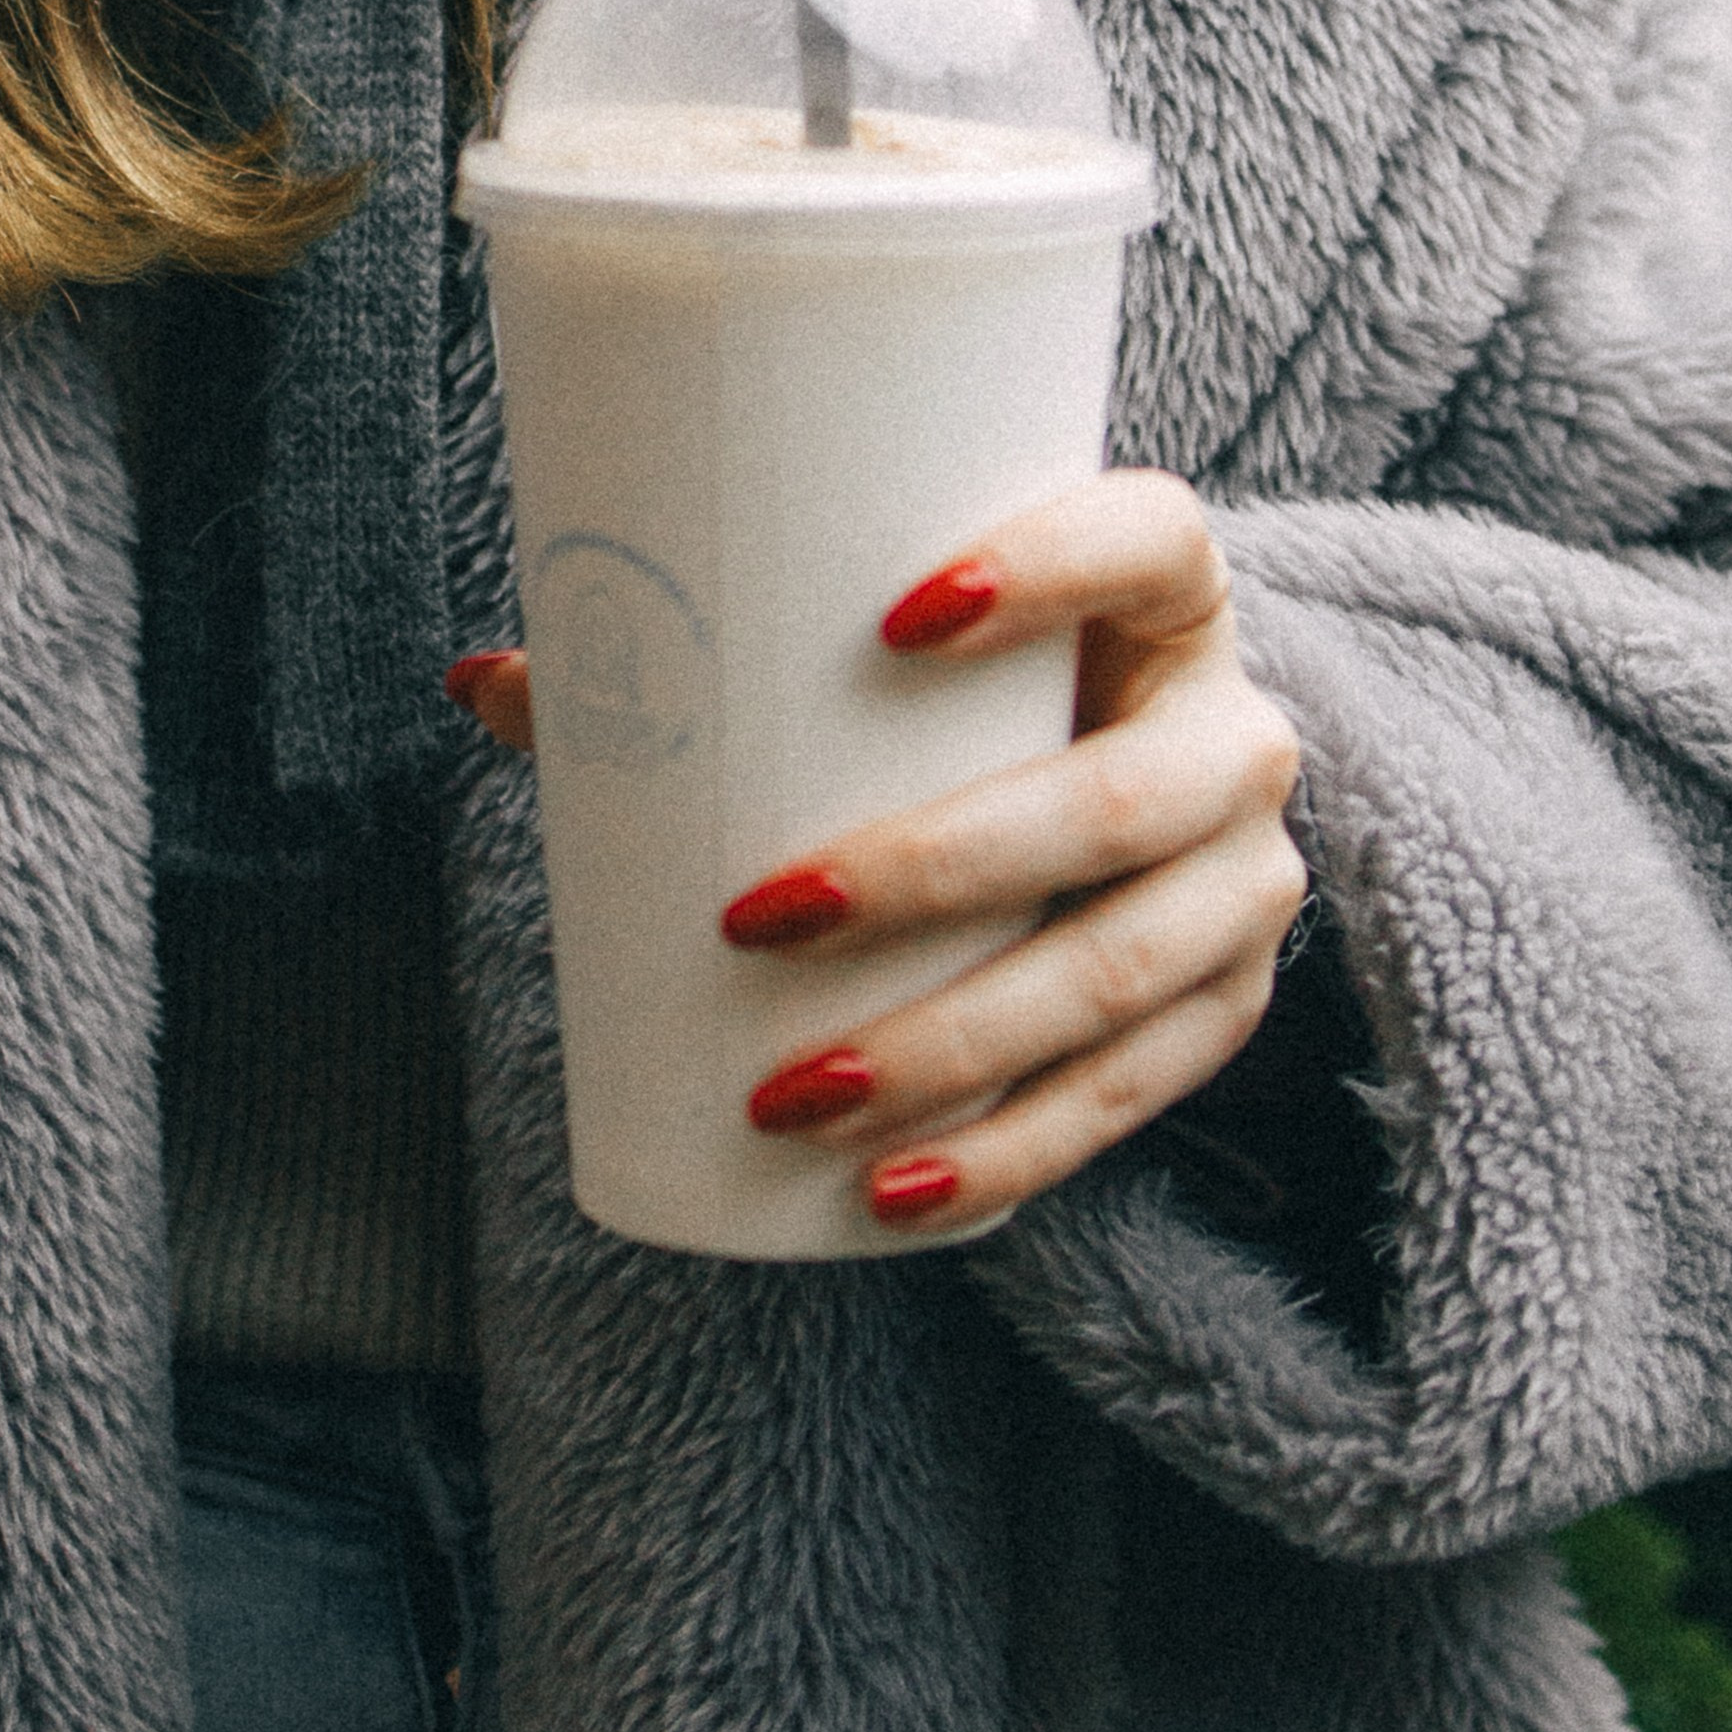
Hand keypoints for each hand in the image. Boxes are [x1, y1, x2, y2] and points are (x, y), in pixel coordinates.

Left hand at [447, 469, 1307, 1235]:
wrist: (1123, 768)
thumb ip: (703, 653)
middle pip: (1118, 798)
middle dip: (939, 869)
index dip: (1051, 565)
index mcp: (1166, 592)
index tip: (894, 617)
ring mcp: (1248, 878)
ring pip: (1123, 969)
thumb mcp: (875, 650)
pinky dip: (1009, 1153)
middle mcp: (1236, 729)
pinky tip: (897, 1194)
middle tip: (756, 918)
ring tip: (790, 1096)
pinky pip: (1131, 1096)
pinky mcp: (1224, 1003)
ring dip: (954, 1049)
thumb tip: (484, 683)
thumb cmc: (963, 693)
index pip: (1149, 537)